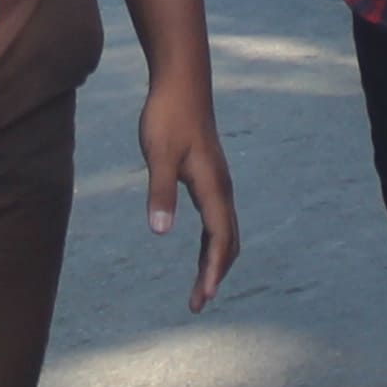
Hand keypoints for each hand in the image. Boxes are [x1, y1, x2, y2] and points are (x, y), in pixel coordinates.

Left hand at [139, 72, 240, 310]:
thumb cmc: (168, 116)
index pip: (219, 240)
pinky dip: (212, 243)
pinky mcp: (209, 176)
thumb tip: (160, 232)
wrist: (182, 82)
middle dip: (215, 274)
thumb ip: (160, 192)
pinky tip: (200, 251)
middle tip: (197, 303)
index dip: (212, 271)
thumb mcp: (158, 155)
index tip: (203, 298)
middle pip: (228, 242)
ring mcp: (218, 183)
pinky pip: (217, 219)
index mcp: (213, 187)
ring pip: (226, 232)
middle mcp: (221, 188)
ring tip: (200, 287)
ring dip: (215, 261)